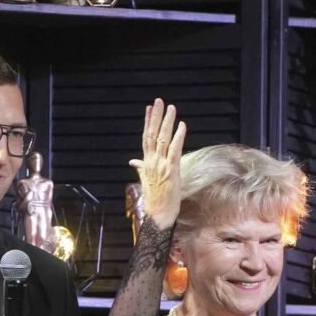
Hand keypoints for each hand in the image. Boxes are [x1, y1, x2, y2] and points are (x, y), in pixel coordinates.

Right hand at [130, 98, 186, 228]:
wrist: (158, 214)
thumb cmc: (155, 199)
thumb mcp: (146, 180)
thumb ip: (140, 168)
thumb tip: (133, 162)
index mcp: (146, 162)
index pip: (146, 138)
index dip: (148, 122)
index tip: (149, 108)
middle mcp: (152, 161)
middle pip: (153, 134)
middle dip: (156, 116)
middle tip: (159, 101)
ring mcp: (161, 165)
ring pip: (163, 139)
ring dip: (167, 122)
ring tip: (171, 108)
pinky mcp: (171, 170)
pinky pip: (174, 150)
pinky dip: (178, 137)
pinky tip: (182, 125)